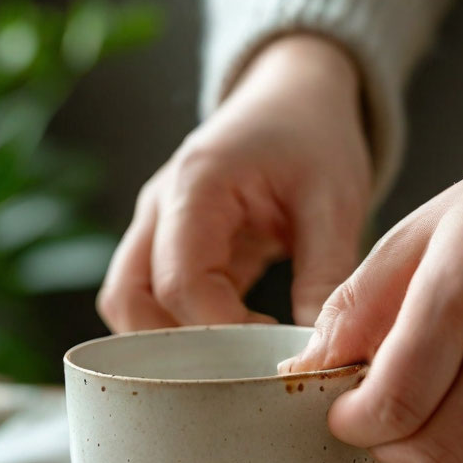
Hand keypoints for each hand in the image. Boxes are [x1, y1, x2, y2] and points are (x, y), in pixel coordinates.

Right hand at [97, 34, 372, 330]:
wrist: (294, 96)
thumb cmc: (313, 138)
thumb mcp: (335, 201)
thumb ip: (325, 275)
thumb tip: (318, 352)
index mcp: (197, 184)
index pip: (181, 283)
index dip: (220, 332)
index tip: (271, 352)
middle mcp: (160, 206)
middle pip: (129, 299)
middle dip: (177, 348)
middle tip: (241, 366)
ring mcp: (154, 225)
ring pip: (126, 302)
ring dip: (166, 342)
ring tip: (234, 355)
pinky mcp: (165, 244)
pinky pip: (147, 298)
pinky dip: (175, 328)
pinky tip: (231, 339)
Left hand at [287, 136, 462, 462]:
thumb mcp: (420, 230)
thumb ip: (357, 302)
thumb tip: (308, 369)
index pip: (394, 399)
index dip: (353, 423)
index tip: (343, 413)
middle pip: (432, 446)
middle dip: (385, 446)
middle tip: (376, 421)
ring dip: (432, 455)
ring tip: (425, 414)